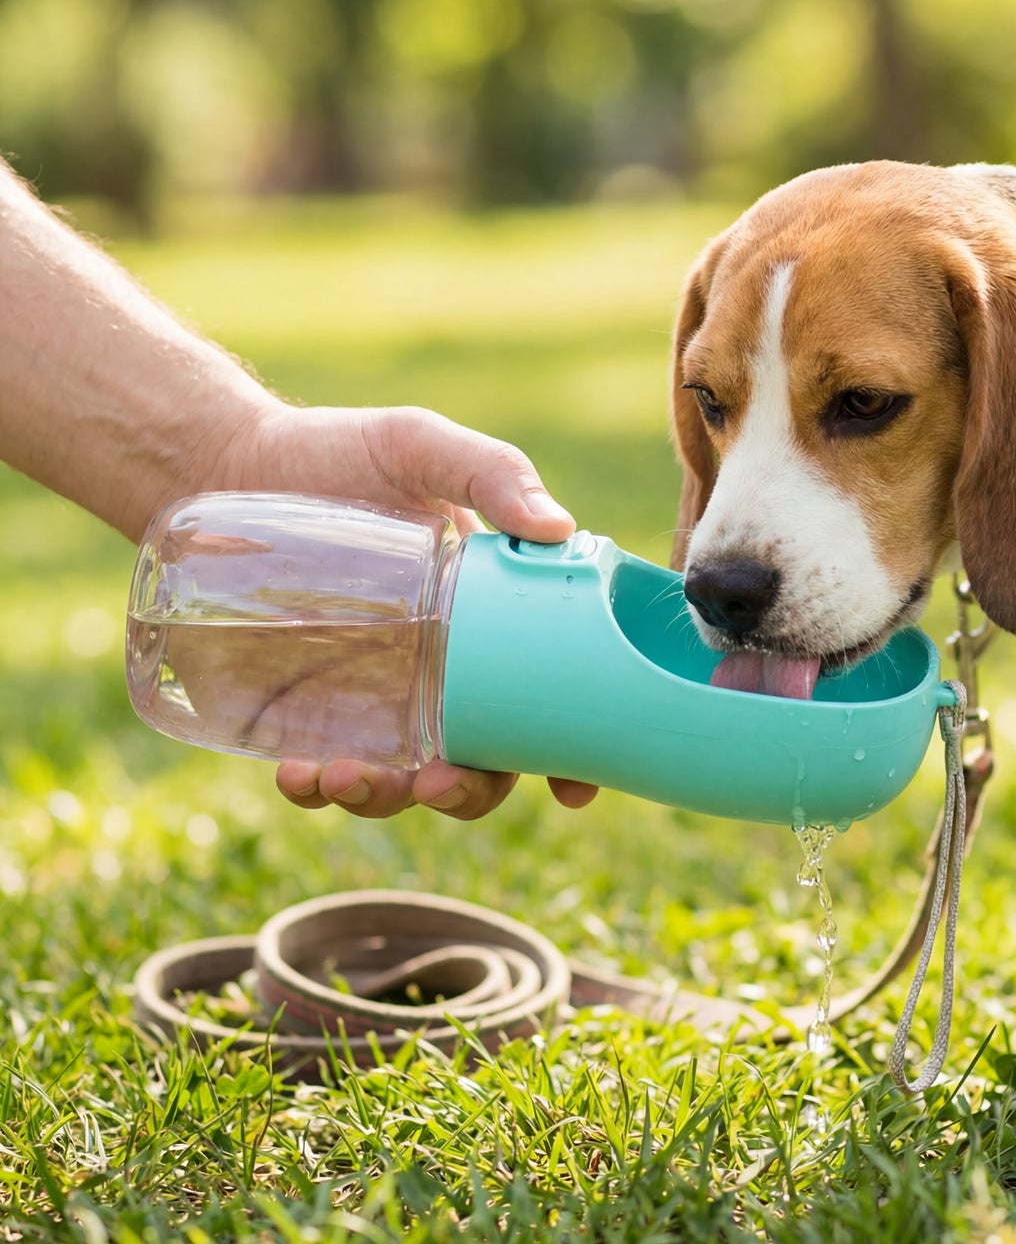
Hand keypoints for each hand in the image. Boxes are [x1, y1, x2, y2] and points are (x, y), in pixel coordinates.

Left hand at [213, 402, 600, 818]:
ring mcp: (373, 696)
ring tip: (344, 775)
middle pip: (483, 756)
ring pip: (403, 779)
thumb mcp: (418, 446)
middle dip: (470, 789)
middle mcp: (442, 668)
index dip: (569, 748)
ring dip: (386, 797)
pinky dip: (317, 788)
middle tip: (437, 781)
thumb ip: (490, 473)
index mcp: (490, 617)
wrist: (216, 464)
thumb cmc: (331, 450)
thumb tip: (558, 528)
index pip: (547, 692)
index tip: (571, 790)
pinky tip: (299, 773)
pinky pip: (324, 771)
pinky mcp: (305, 710)